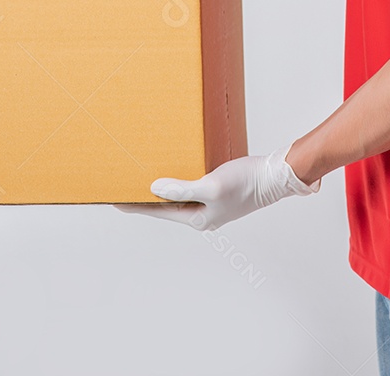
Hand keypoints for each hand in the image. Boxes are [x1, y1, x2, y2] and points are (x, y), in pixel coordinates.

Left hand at [113, 145, 320, 230]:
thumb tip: (154, 190)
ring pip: (180, 198)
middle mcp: (203, 215)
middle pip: (168, 207)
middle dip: (147, 198)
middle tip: (126, 186)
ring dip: (164, 189)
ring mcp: (212, 205)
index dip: (136, 205)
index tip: (114, 200)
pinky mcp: (220, 192)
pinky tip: (176, 170)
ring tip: (145, 178)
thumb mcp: (211, 186)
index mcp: (198, 219)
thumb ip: (181, 189)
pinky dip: (180, 181)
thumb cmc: (246, 182)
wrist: (276, 177)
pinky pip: (193, 188)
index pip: (158, 212)